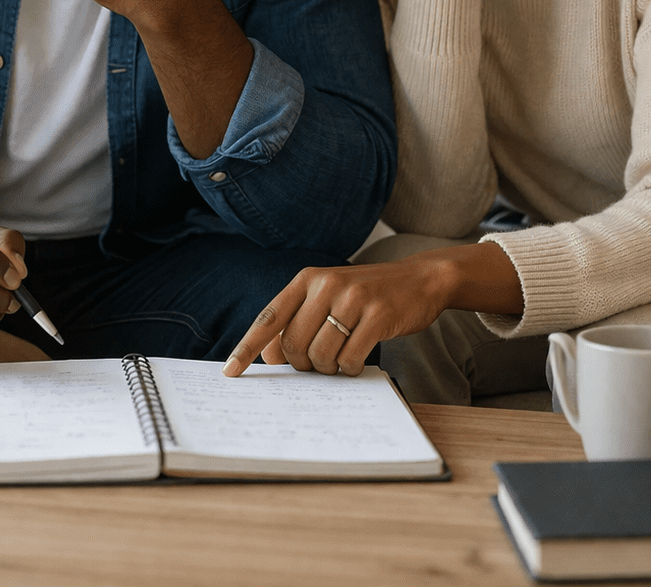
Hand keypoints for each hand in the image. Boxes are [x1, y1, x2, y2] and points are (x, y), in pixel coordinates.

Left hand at [222, 243, 524, 377]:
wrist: (419, 279)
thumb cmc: (366, 294)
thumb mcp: (327, 294)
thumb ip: (298, 319)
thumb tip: (270, 356)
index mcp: (306, 279)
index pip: (269, 317)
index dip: (247, 347)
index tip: (231, 372)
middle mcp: (326, 284)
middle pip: (294, 345)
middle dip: (302, 365)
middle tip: (317, 364)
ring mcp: (353, 298)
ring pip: (320, 355)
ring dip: (328, 369)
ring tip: (340, 359)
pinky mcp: (378, 316)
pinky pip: (350, 359)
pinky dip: (350, 369)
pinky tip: (357, 361)